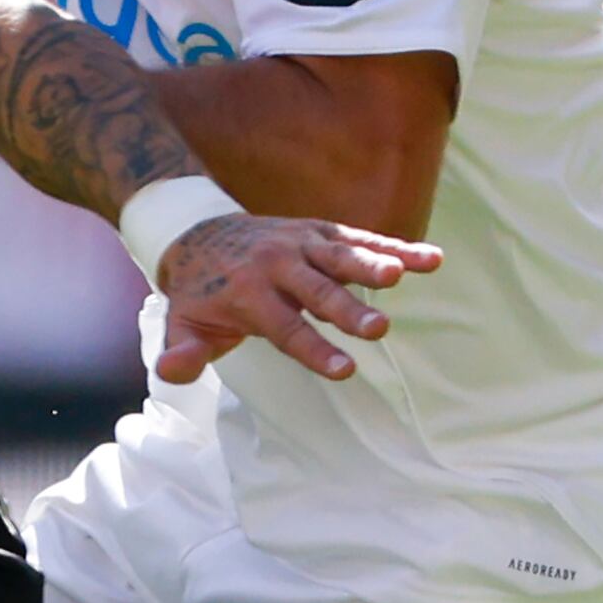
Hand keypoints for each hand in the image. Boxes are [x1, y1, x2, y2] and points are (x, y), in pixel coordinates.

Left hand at [153, 213, 440, 384]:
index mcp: (247, 294)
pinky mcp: (321, 231)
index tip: (345, 371)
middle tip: (378, 329)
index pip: (285, 327)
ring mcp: (301, 243)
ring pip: (341, 255)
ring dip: (372, 263)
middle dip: (347, 309)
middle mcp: (277, 264)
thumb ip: (181, 352)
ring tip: (404, 274)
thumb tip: (171, 372)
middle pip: (317, 290)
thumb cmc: (198, 292)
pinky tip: (432, 260)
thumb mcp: (181, 324)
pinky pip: (362, 239)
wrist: (198, 232)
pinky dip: (396, 247)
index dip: (314, 349)